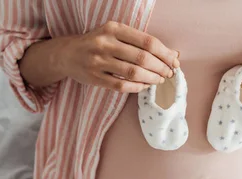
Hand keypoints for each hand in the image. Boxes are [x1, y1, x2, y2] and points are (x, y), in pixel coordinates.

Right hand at [57, 21, 179, 92]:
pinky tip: (144, 86)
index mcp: (113, 28)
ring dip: (151, 78)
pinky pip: (121, 85)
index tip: (174, 60)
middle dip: (161, 67)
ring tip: (159, 80)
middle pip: (142, 58)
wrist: (67, 54)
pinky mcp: (94, 78)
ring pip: (133, 73)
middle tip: (169, 73)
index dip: (165, 53)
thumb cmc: (98, 43)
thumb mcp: (114, 33)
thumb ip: (139, 41)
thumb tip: (171, 53)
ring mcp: (98, 62)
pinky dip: (137, 87)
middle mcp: (105, 43)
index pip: (147, 41)